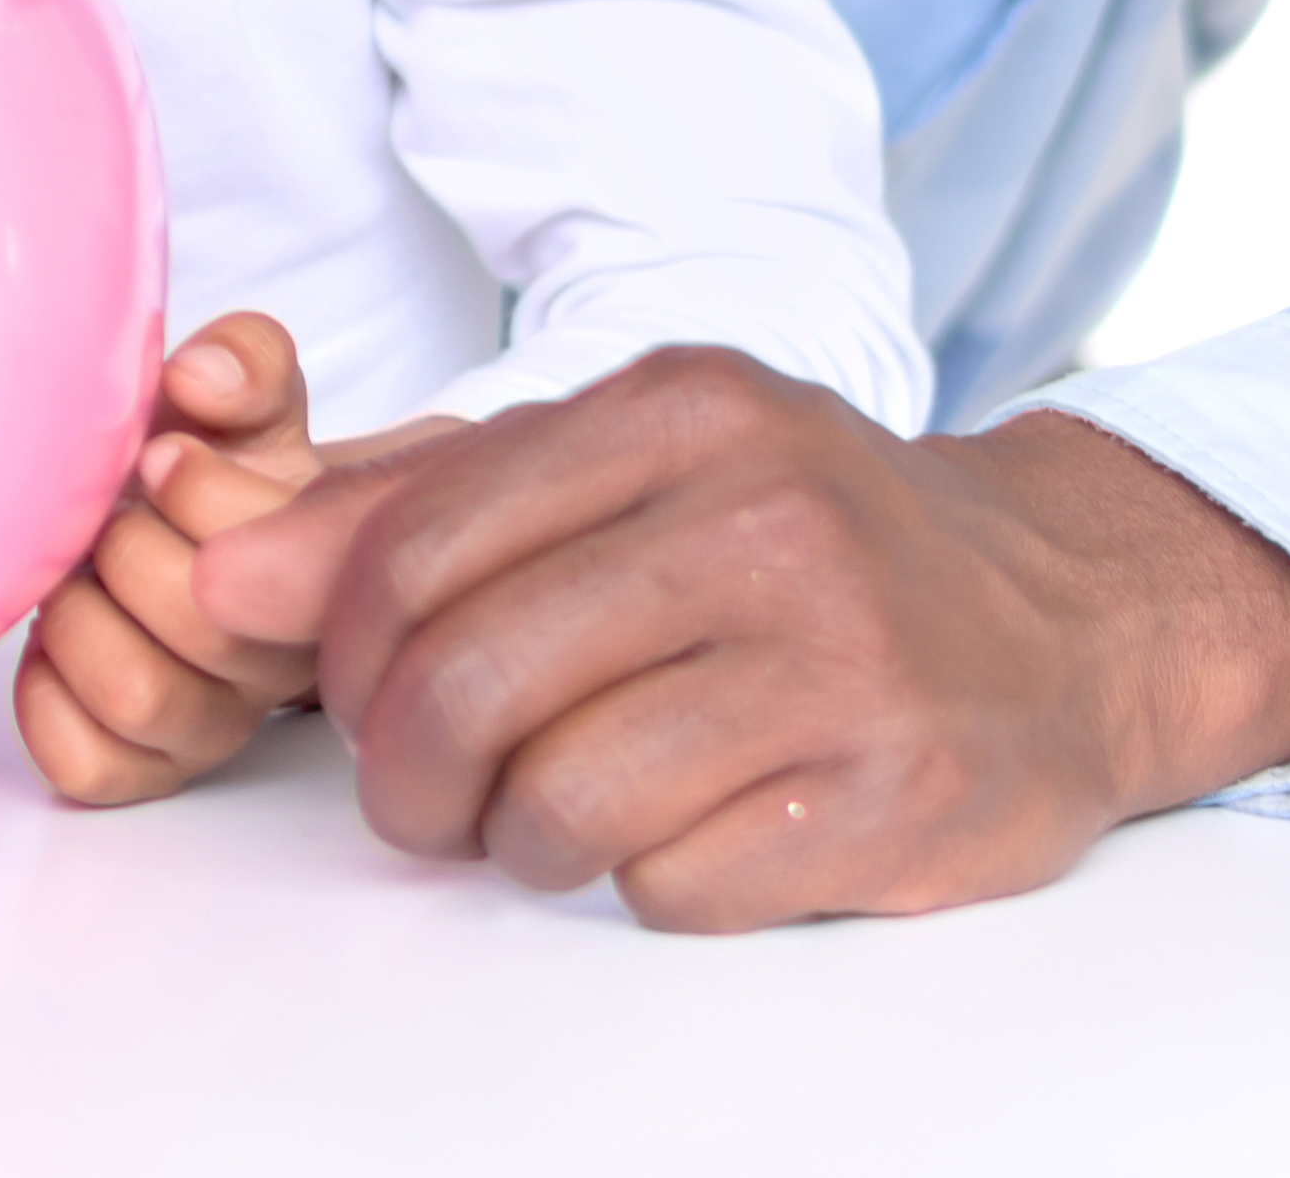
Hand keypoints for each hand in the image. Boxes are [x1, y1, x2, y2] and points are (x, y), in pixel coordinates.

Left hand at [14, 311, 355, 805]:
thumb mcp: (244, 401)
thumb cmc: (210, 466)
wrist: (186, 535)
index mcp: (316, 564)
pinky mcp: (148, 770)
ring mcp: (215, 723)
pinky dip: (46, 698)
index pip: (271, 543)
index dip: (193, 486)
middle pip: (199, 618)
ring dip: (79, 620)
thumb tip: (201, 379)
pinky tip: (52, 649)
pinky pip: (87, 763)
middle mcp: (276, 659)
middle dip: (122, 545)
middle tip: (104, 519)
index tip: (156, 454)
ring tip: (73, 581)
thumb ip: (246, 364)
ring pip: (139, 695)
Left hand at [189, 347, 1289, 930]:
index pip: (413, 548)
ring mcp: (843, 656)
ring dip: (522, 841)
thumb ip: (419, 510)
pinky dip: (648, 883)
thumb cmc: (800, 544)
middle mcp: (768, 514)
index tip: (363, 700)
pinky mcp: (895, 796)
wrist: (1067, 615)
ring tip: (557, 815)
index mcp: (681, 407)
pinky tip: (694, 831)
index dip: (344, 657)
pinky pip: (673, 883)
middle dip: (408, 776)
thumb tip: (222, 578)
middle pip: (467, 683)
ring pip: (559, 801)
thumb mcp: (626, 472)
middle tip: (428, 797)